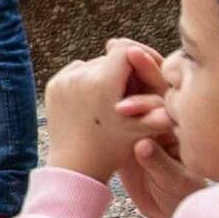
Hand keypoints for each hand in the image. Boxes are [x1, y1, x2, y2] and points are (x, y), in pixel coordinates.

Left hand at [38, 40, 161, 184]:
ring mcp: (64, 80)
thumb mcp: (144, 128)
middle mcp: (81, 75)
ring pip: (94, 65)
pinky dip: (87, 82)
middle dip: (123, 71)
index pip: (126, 49)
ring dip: (105, 76)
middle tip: (132, 90)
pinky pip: (76, 73)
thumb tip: (165, 76)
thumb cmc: (113, 149)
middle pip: (110, 58)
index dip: (141, 56)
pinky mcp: (53, 86)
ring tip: (114, 99)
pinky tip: (95, 101)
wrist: (75, 167)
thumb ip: (159, 101)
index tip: (147, 72)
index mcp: (104, 81)